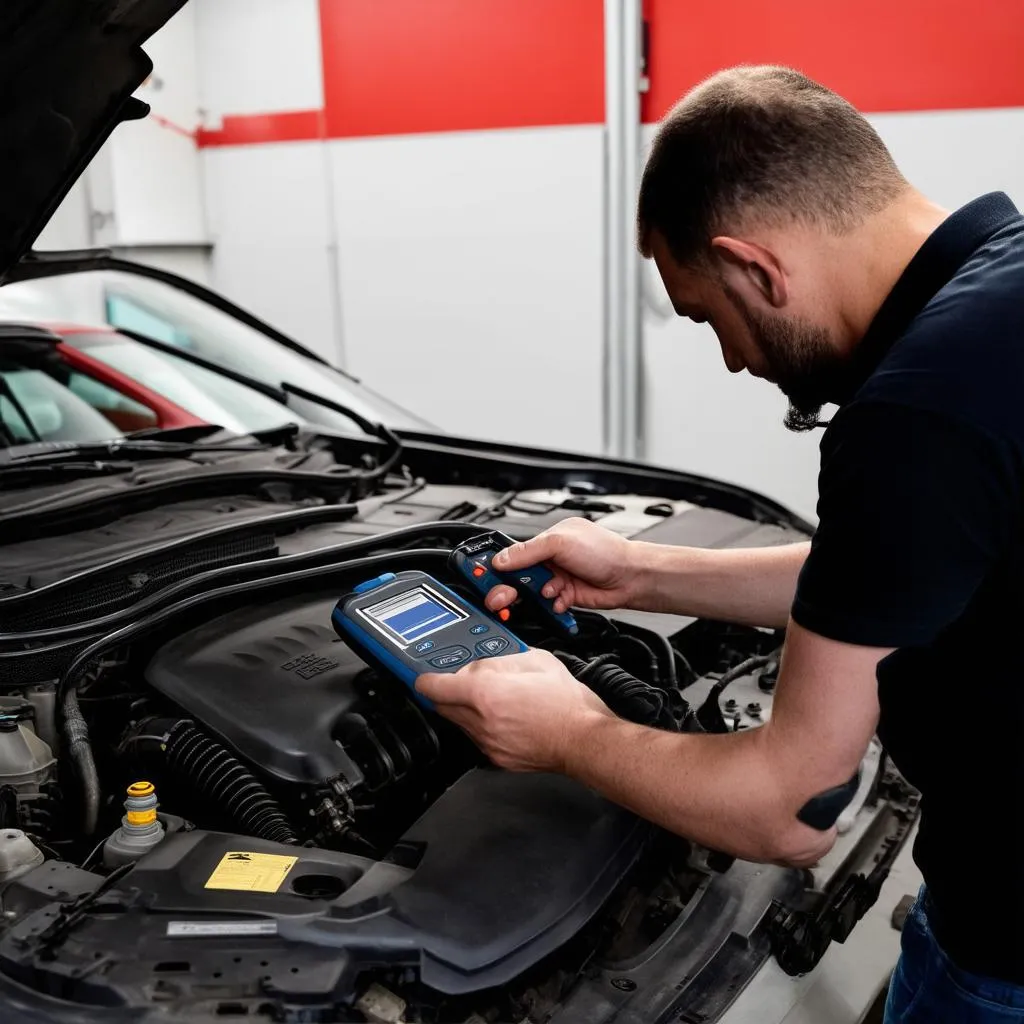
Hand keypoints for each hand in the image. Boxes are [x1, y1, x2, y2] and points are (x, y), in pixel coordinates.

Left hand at [415, 648, 612, 771]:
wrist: (584, 739)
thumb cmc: (567, 704)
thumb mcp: (534, 660)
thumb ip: (501, 658)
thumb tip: (484, 661)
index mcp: (485, 694)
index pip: (433, 687)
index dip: (424, 677)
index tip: (423, 672)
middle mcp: (481, 721)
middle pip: (441, 706)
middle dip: (445, 691)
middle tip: (458, 679)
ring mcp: (488, 743)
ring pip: (459, 722)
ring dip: (465, 708)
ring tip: (490, 696)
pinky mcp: (497, 758)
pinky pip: (477, 737)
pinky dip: (482, 725)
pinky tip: (503, 715)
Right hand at [485, 518, 638, 614]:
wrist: (631, 577)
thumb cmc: (605, 552)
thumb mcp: (561, 543)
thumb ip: (528, 551)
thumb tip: (501, 559)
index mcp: (545, 540)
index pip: (511, 553)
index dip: (495, 565)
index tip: (482, 575)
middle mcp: (549, 559)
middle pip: (516, 576)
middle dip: (507, 587)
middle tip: (501, 596)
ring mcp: (557, 578)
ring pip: (530, 592)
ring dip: (534, 595)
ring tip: (546, 592)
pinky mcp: (565, 597)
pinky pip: (546, 605)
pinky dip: (550, 605)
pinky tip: (560, 600)